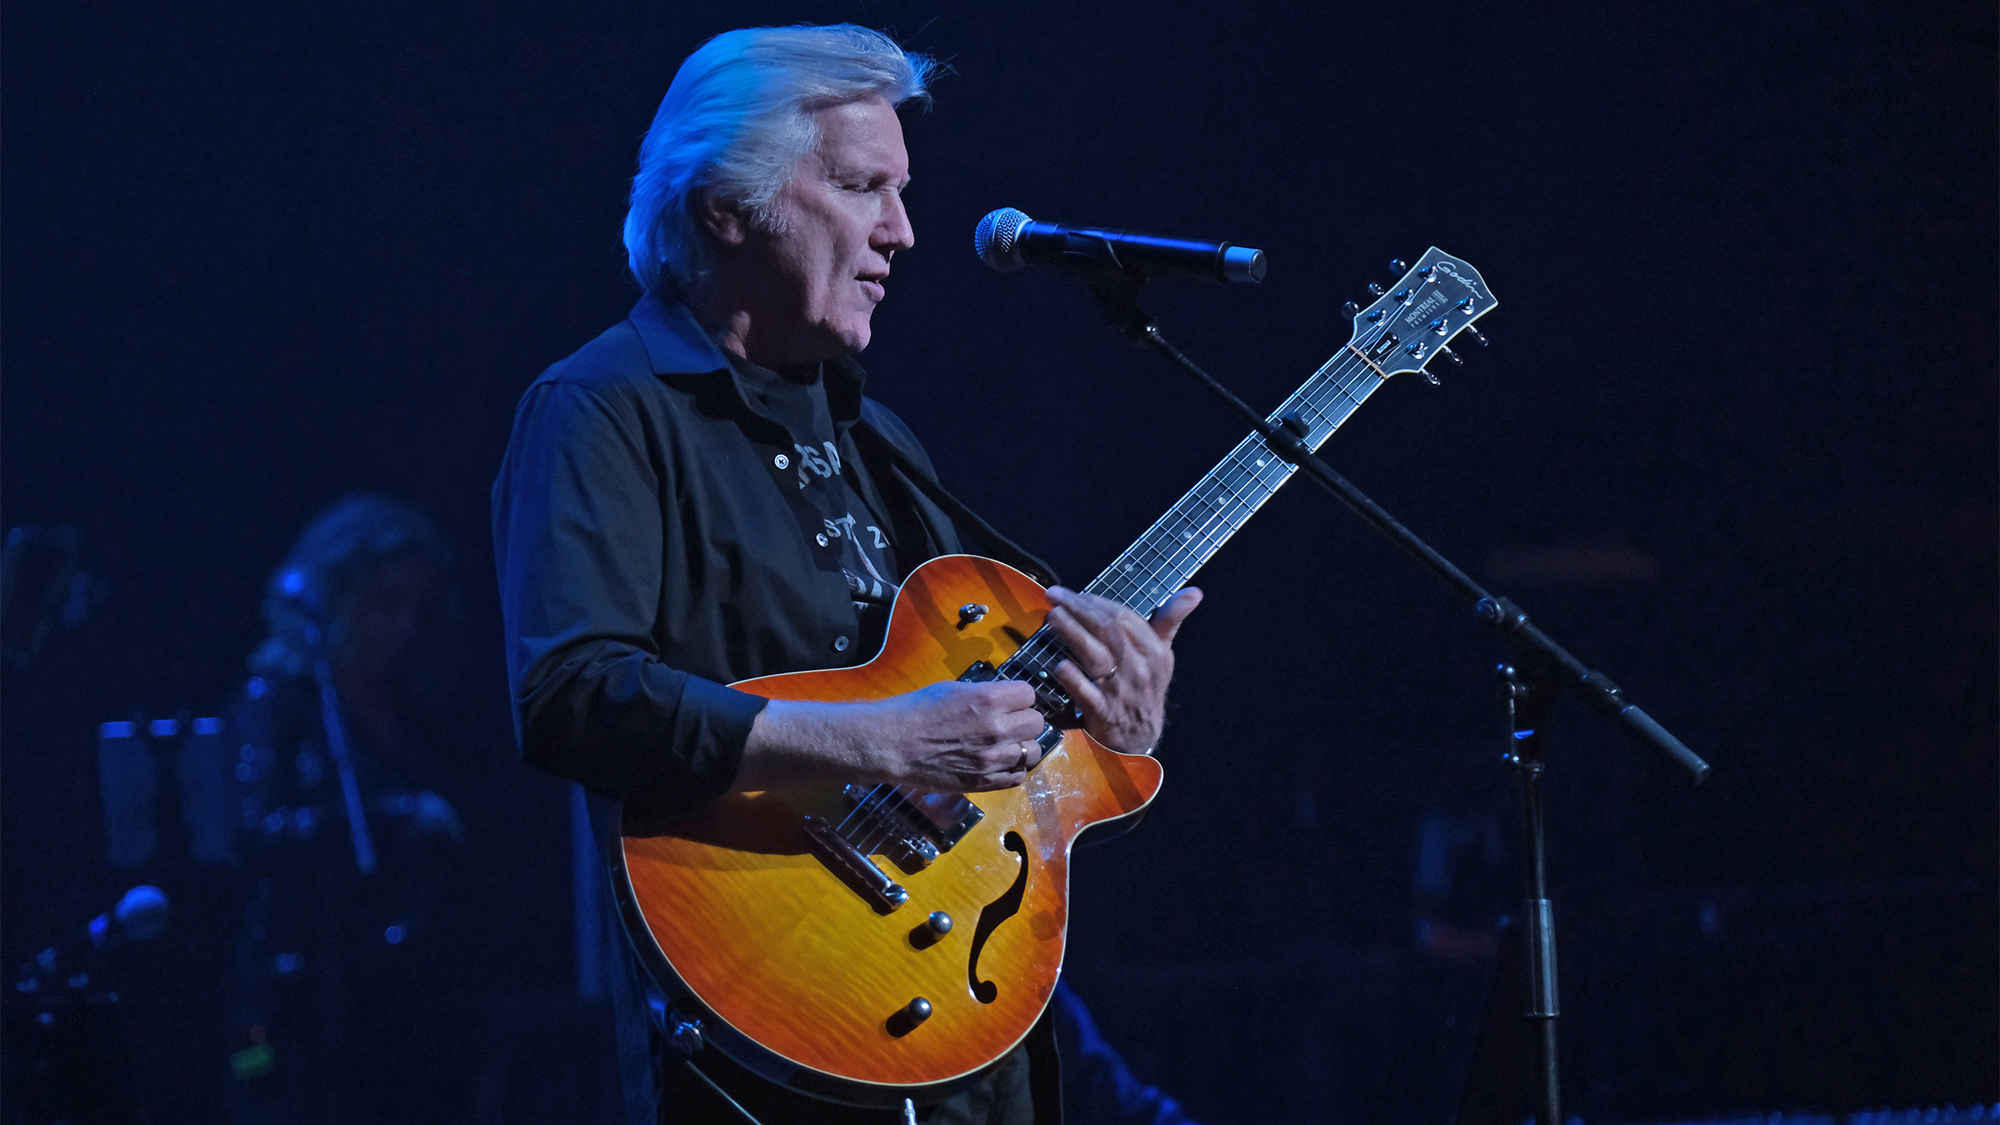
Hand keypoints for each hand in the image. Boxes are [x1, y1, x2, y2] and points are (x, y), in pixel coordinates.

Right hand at [739, 680, 1047, 792]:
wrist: (891, 745)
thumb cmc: (916, 711)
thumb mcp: (954, 689)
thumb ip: (986, 694)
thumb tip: (1006, 699)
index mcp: (989, 700)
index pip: (1029, 694)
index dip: (1019, 697)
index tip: (1009, 700)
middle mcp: (997, 729)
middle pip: (1036, 723)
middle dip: (1023, 720)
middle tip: (1008, 722)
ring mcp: (993, 759)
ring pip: (1033, 751)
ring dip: (1022, 746)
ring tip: (1006, 744)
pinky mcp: (985, 782)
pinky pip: (1018, 776)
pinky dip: (1013, 769)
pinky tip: (1000, 762)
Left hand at [1044, 586, 1201, 754]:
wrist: (1140, 739)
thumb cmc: (1145, 689)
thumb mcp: (1162, 656)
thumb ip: (1170, 621)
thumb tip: (1195, 592)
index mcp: (1154, 651)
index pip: (1125, 617)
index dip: (1097, 602)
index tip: (1075, 594)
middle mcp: (1140, 668)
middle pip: (1108, 631)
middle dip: (1079, 610)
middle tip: (1055, 595)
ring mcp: (1121, 691)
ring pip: (1096, 656)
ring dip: (1073, 634)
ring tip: (1052, 616)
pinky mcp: (1103, 713)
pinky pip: (1087, 693)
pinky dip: (1074, 679)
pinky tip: (1059, 665)